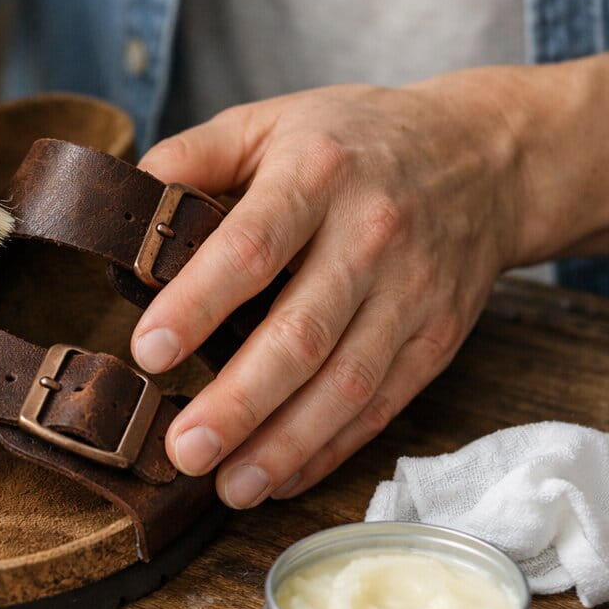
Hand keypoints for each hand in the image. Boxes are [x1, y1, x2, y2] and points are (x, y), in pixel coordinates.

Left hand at [132, 78, 526, 507]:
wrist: (485, 158)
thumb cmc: (352, 143)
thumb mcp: (268, 121)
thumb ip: (191, 157)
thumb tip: (123, 207)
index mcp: (317, 174)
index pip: (252, 245)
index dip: (198, 302)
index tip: (148, 351)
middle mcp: (371, 235)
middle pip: (302, 332)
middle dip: (239, 401)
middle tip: (181, 449)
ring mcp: (411, 293)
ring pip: (346, 384)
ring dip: (284, 444)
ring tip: (228, 487)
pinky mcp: (436, 338)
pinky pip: (381, 406)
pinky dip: (330, 450)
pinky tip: (281, 477)